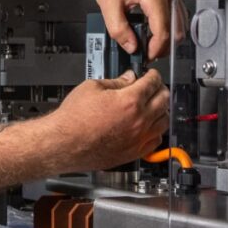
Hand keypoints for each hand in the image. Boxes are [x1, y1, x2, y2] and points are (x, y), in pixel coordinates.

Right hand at [53, 69, 169, 171]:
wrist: (63, 143)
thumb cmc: (73, 119)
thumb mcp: (92, 87)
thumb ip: (116, 82)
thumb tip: (128, 78)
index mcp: (130, 101)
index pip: (153, 82)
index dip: (153, 74)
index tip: (151, 74)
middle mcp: (139, 121)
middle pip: (164, 100)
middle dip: (160, 89)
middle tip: (154, 86)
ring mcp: (138, 139)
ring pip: (164, 121)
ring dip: (161, 110)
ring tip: (153, 105)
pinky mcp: (134, 153)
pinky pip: (156, 140)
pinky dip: (156, 131)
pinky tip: (149, 126)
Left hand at [90, 0, 182, 60]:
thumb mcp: (108, 4)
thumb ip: (119, 29)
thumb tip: (131, 46)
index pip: (164, 32)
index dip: (156, 49)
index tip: (146, 55)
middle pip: (176, 29)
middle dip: (163, 45)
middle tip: (147, 51)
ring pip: (179, 22)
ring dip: (167, 35)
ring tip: (149, 41)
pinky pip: (176, 12)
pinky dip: (168, 24)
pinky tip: (153, 28)